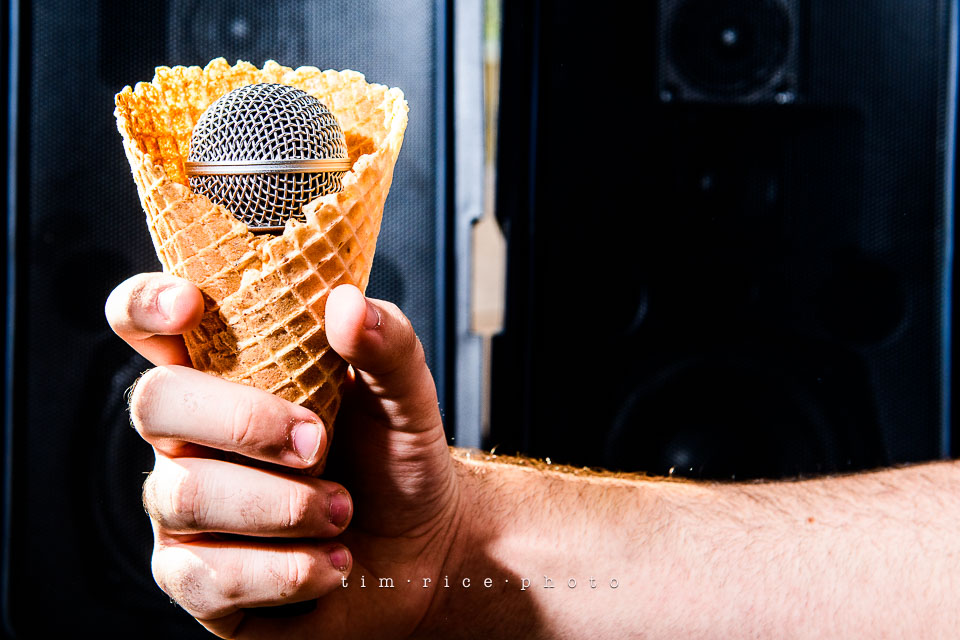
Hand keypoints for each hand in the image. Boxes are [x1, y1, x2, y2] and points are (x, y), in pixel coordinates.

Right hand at [106, 273, 462, 637]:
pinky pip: (207, 576)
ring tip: (342, 510)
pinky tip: (330, 563)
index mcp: (228, 376)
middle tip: (318, 443)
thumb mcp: (406, 396)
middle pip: (155, 402)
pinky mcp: (197, 579)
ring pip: (187, 495)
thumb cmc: (397, 460)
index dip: (148, 304)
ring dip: (283, 506)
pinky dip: (285, 570)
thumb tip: (345, 302)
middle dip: (243, 422)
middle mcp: (191, 437)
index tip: (191, 306)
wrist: (424, 552)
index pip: (149, 324)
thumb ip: (386, 343)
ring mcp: (185, 508)